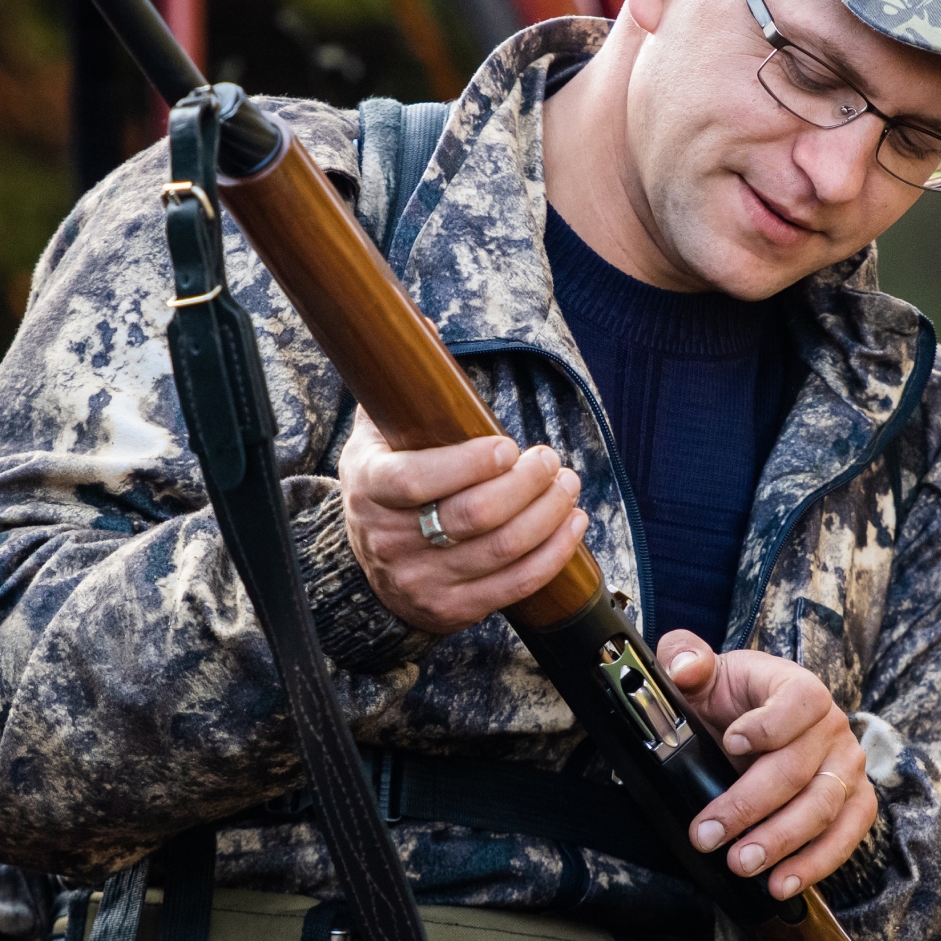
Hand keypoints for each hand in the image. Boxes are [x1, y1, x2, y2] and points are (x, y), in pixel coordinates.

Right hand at [340, 409, 587, 633]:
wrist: (368, 563)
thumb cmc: (385, 485)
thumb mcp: (375, 436)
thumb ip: (400, 388)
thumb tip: (430, 331)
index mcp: (370, 489)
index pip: (418, 479)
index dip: (471, 463)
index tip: (508, 447)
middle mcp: (390, 541)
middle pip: (475, 515)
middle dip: (526, 483)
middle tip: (550, 459)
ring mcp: (421, 581)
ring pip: (503, 549)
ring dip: (549, 512)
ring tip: (567, 483)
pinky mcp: (452, 609)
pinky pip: (516, 585)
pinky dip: (554, 552)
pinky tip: (572, 523)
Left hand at [659, 632, 876, 901]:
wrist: (752, 727)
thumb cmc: (728, 701)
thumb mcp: (701, 676)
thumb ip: (684, 658)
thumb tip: (686, 667)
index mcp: (798, 687)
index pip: (800, 701)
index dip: (770, 724)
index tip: (729, 742)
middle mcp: (832, 727)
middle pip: (798, 769)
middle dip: (750, 805)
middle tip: (708, 835)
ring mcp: (847, 767)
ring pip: (823, 808)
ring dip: (781, 842)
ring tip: (740, 865)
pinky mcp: (854, 803)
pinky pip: (846, 836)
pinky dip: (816, 864)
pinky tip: (781, 885)